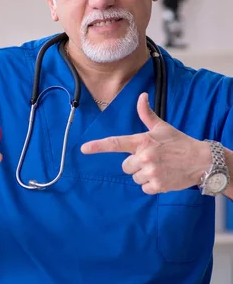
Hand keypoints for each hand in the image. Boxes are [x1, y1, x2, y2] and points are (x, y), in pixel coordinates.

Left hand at [81, 92, 210, 194]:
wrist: (200, 161)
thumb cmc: (179, 142)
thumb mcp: (162, 127)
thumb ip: (146, 113)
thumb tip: (141, 96)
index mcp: (142, 141)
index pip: (116, 143)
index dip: (98, 146)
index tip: (83, 148)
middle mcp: (144, 157)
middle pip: (125, 166)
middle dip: (135, 164)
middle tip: (151, 159)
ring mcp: (150, 172)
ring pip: (134, 178)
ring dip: (143, 175)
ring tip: (159, 167)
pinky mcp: (157, 185)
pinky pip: (144, 188)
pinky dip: (151, 185)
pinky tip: (163, 176)